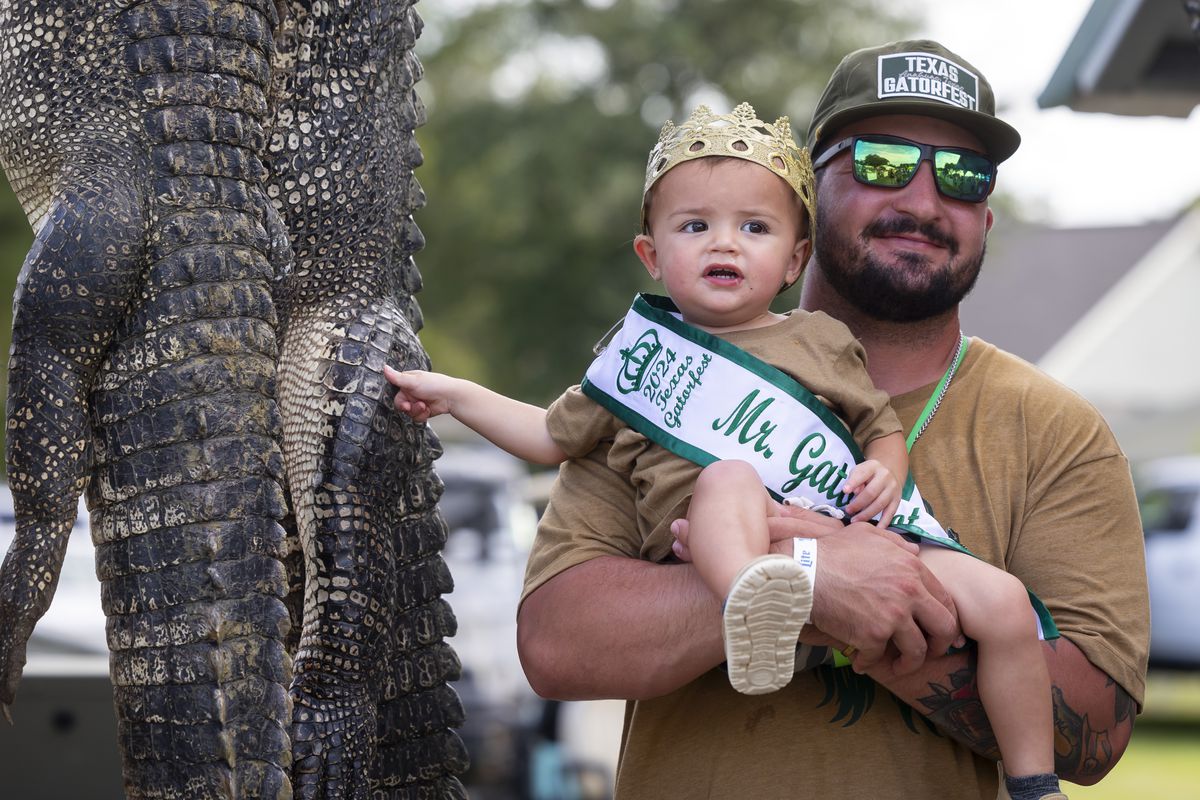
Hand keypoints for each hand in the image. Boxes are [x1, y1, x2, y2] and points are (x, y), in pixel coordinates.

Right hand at [382, 365, 456, 421]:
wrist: (451, 397)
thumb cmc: (434, 384)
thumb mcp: (413, 381)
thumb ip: (397, 378)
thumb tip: (384, 367)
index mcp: (408, 382)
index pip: (395, 391)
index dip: (398, 398)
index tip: (404, 401)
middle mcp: (412, 392)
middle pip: (400, 404)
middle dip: (407, 407)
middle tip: (411, 406)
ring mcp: (418, 401)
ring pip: (408, 412)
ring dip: (416, 411)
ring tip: (424, 406)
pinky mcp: (424, 411)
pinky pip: (416, 417)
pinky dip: (422, 415)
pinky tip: (428, 410)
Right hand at [675, 505, 958, 674]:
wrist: (803, 570)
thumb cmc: (831, 551)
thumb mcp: (867, 535)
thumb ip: (896, 542)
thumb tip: (914, 551)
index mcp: (911, 567)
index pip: (946, 599)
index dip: (946, 619)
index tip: (940, 631)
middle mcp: (909, 591)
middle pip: (945, 628)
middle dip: (941, 645)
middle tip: (931, 652)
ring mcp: (892, 615)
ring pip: (918, 650)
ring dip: (909, 662)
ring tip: (896, 664)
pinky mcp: (873, 635)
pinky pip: (881, 658)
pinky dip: (871, 663)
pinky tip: (861, 662)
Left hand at [842, 460, 900, 524]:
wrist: (890, 472)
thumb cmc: (868, 474)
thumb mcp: (860, 470)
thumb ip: (854, 479)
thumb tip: (853, 492)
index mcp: (873, 467)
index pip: (862, 474)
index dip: (853, 483)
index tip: (844, 491)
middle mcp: (885, 477)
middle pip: (871, 492)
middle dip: (858, 503)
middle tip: (848, 511)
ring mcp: (893, 489)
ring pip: (880, 504)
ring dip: (866, 514)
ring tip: (855, 520)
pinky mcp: (897, 500)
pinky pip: (891, 512)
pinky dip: (884, 522)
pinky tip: (876, 529)